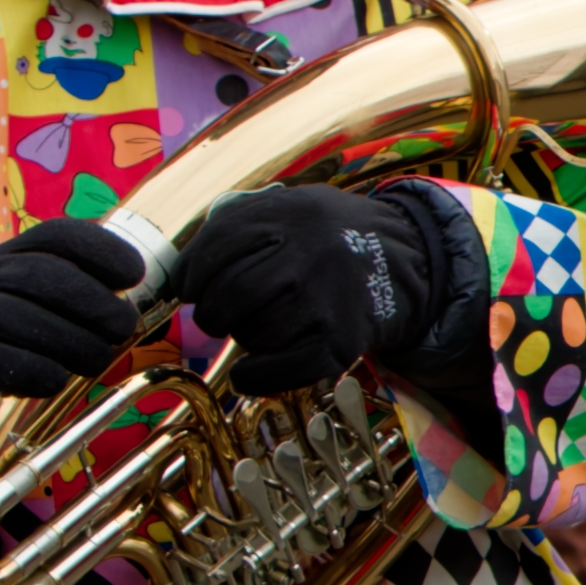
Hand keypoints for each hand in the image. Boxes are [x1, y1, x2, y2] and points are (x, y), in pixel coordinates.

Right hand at [0, 218, 149, 418]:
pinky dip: (30, 371)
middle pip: (40, 275)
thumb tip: (148, 314)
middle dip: (91, 301)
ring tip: (97, 360)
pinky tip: (56, 380)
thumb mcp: (40, 295)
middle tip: (123, 329)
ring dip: (68, 341)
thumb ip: (86, 294)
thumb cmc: (9, 326)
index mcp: (16, 252)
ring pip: (16, 317)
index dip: (100, 250)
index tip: (134, 275)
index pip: (57, 235)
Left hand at [159, 185, 469, 401]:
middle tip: (216, 318)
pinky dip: (253, 377)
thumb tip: (180, 275)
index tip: (190, 289)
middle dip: (212, 313)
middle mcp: (309, 254)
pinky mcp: (342, 340)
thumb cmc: (327, 237)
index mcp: (290, 214)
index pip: (217, 247)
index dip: (192, 274)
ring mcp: (328, 299)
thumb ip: (239, 224)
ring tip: (258, 327)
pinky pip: (280, 370)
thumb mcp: (291, 207)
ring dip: (244, 338)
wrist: (405, 260)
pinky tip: (246, 373)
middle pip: (231, 294)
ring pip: (255, 332)